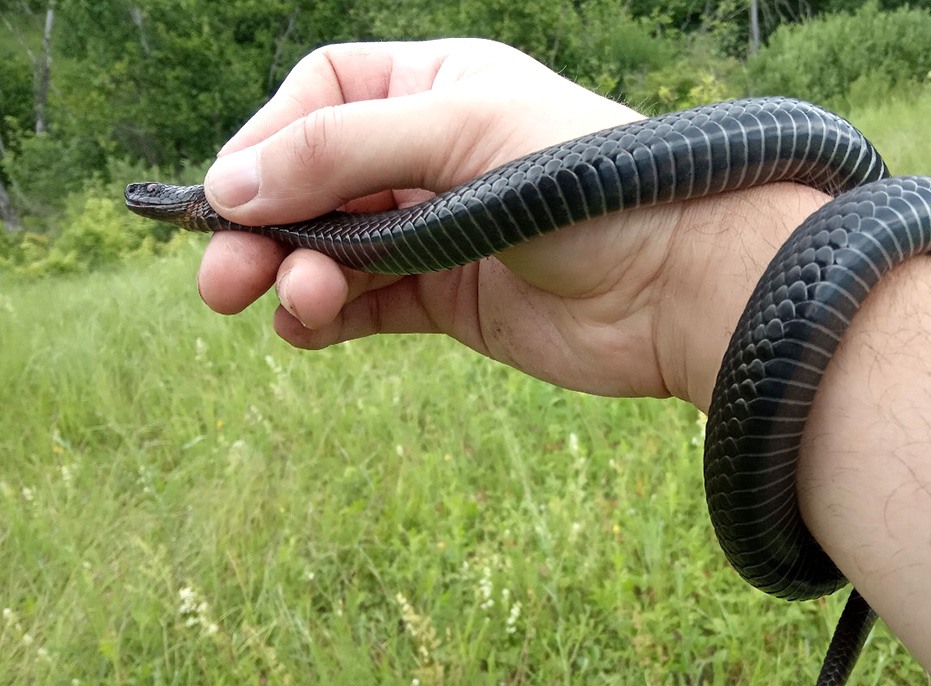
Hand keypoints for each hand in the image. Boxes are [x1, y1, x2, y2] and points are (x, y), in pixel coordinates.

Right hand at [198, 39, 823, 405]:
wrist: (684, 284)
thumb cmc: (591, 186)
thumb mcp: (464, 136)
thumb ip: (344, 151)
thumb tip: (230, 186)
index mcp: (439, 89)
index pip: (320, 99)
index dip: (267, 143)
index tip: (233, 197)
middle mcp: (433, 156)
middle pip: (314, 182)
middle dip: (263, 226)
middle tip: (223, 280)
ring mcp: (441, 231)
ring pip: (333, 248)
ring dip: (294, 275)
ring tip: (290, 302)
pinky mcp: (454, 300)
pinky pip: (368, 304)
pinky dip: (328, 316)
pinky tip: (305, 327)